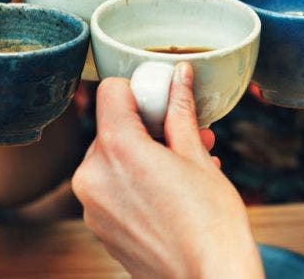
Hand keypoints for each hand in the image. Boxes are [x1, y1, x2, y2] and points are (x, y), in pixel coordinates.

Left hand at [72, 63, 262, 277]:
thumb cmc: (211, 223)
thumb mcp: (198, 156)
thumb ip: (180, 111)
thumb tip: (178, 75)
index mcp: (116, 151)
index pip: (111, 92)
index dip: (140, 90)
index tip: (163, 101)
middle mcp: (92, 176)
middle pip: (111, 129)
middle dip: (147, 129)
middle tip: (186, 137)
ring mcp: (92, 206)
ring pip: (112, 160)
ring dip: (144, 157)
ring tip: (186, 168)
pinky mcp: (99, 228)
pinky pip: (112, 190)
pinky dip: (135, 184)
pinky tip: (171, 194)